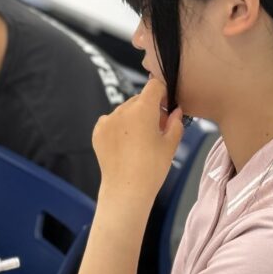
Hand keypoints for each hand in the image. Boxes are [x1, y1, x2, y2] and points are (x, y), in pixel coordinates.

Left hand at [92, 78, 183, 206]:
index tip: (166, 104)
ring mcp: (107, 121)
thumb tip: (175, 111)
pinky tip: (126, 143)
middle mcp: (121, 111)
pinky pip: (110, 121)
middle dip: (149, 108)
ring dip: (133, 117)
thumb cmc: (152, 167)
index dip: (163, 92)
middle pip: (139, 99)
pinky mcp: (97, 132)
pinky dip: (119, 127)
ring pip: (124, 110)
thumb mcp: (171, 143)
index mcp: (142, 109)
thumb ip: (175, 121)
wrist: (126, 188)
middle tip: (157, 127)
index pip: (154, 85)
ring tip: (141, 139)